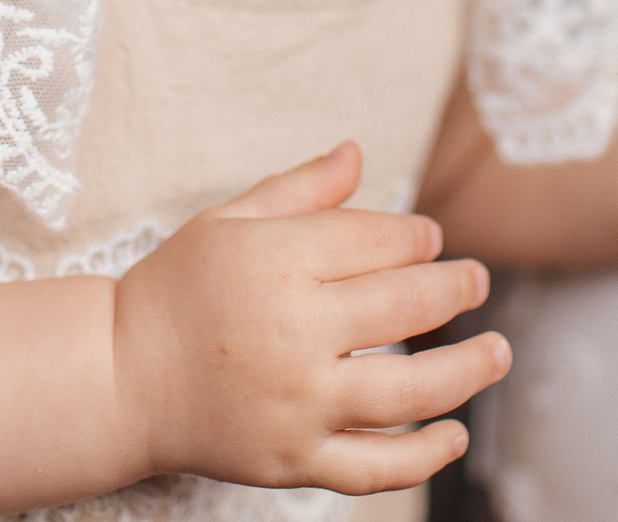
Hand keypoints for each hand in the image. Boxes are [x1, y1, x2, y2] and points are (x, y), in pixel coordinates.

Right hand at [112, 141, 511, 495]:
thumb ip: (300, 189)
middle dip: (455, 288)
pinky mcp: (292, 459)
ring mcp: (296, 403)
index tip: (432, 238)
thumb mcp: (228, 220)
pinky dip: (423, 457)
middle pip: (405, 305)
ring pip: (408, 390)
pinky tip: (455, 434)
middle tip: (478, 282)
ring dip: (468, 369)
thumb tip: (359, 151)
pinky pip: (373, 467)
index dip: (418, 236)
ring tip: (499, 351)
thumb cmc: (175, 289)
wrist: (118, 378)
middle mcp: (293, 332)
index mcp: (277, 262)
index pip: (379, 241)